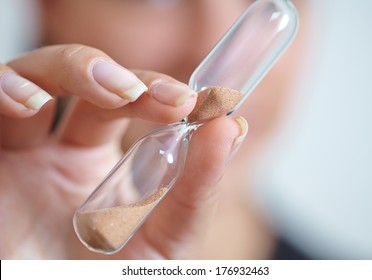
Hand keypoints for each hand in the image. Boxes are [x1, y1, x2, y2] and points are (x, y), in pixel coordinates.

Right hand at [0, 44, 246, 258]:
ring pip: (37, 79)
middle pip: (87, 83)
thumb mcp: (167, 239)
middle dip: (125, 78)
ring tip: (112, 92)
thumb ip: (197, 188)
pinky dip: (5, 90)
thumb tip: (232, 128)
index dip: (158, 91)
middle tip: (167, 98)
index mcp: (103, 163)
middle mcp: (61, 151)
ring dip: (71, 70)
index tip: (194, 100)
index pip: (130, 103)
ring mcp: (24, 156)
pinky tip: (28, 102)